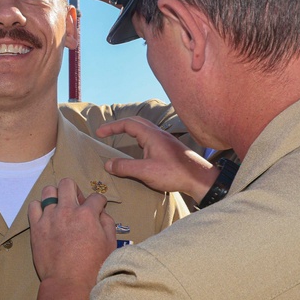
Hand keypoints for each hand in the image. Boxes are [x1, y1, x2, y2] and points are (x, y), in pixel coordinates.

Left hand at [27, 178, 114, 287]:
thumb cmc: (92, 267)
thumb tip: (101, 213)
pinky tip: (45, 216)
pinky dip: (39, 208)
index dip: (99, 202)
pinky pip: (33, 206)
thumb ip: (107, 223)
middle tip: (76, 204)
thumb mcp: (110, 244)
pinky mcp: (36, 227)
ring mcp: (49, 217)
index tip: (97, 208)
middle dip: (75, 190)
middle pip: (68, 184)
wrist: (68, 283)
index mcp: (87, 214)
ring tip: (59, 208)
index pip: (96, 197)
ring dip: (56, 196)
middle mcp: (67, 211)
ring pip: (49, 191)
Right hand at [97, 117, 217, 202]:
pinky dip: (138, 137)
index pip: (127, 124)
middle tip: (107, 132)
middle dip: (119, 125)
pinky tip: (138, 148)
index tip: (99, 133)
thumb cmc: (175, 173)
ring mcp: (164, 140)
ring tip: (119, 137)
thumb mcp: (145, 172)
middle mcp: (158, 134)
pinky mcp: (169, 147)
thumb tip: (108, 164)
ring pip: (144, 128)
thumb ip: (125, 167)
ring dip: (129, 129)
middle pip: (136, 121)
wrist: (199, 178)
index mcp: (151, 135)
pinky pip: (150, 135)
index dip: (111, 127)